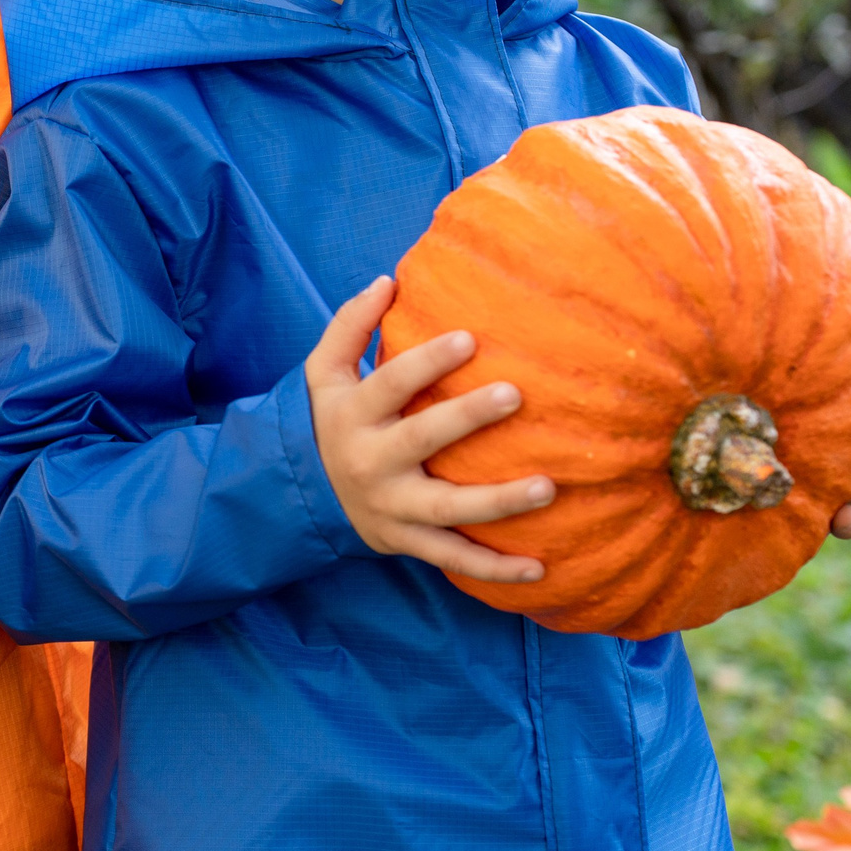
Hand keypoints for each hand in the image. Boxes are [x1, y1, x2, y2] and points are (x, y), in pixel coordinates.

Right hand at [308, 275, 552, 582]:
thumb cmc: (331, 420)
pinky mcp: (406, 541)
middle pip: (421, 438)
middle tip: (514, 395)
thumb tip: (387, 281)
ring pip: (447, 509)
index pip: (390, 383)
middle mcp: (371, 462)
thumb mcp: (323, 373)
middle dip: (467, 417)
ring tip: (548, 486)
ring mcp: (391, 507)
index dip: (427, 361)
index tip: (470, 338)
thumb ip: (350, 325)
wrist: (302, 496)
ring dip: (499, 502)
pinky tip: (540, 568)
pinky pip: (453, 558)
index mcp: (354, 415)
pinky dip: (495, 569)